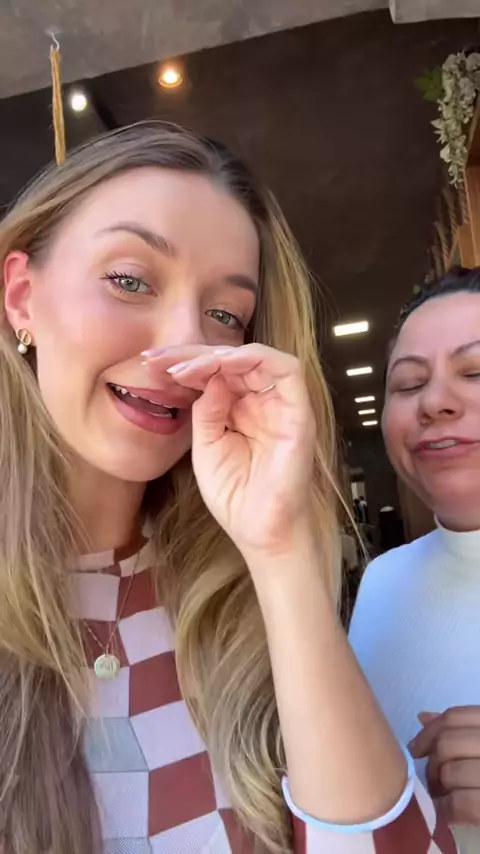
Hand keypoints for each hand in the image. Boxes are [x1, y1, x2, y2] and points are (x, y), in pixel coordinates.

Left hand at [144, 343, 315, 559]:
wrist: (260, 531)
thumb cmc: (235, 495)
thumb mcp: (206, 446)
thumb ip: (207, 410)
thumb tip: (207, 377)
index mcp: (240, 409)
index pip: (215, 372)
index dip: (184, 363)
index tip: (150, 363)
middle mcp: (262, 401)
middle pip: (231, 359)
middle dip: (191, 354)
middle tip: (157, 359)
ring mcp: (282, 404)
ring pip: (255, 357)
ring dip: (217, 355)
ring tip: (183, 368)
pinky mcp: (299, 411)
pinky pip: (285, 369)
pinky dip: (252, 359)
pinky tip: (220, 365)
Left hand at [409, 706, 479, 824]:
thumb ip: (463, 730)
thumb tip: (424, 717)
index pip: (455, 716)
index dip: (429, 732)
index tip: (417, 749)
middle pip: (447, 744)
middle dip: (432, 765)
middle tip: (434, 781)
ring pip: (451, 773)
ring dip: (438, 789)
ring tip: (443, 797)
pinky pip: (462, 803)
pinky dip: (447, 810)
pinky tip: (448, 813)